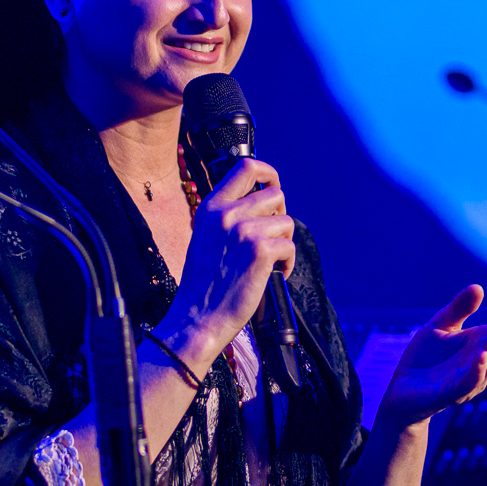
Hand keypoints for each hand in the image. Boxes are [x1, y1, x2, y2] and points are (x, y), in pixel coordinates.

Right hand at [166, 157, 295, 359]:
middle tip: (271, 238)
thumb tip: (259, 203)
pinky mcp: (260, 252)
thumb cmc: (204, 284)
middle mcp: (227, 214)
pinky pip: (290, 247)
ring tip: (270, 261)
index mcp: (211, 207)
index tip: (272, 185)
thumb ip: (226, 217)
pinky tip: (274, 274)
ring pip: (286, 222)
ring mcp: (244, 231)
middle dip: (280, 215)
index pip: (246, 167)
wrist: (197, 317)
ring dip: (284, 242)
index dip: (268, 172)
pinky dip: (287, 264)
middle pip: (275, 194)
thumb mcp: (205, 237)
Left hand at [376, 286, 486, 428]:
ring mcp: (469, 381)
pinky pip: (468, 383)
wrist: (402, 389)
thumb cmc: (426, 358)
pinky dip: (477, 370)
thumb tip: (478, 287)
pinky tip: (482, 356)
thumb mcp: (441, 325)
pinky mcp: (451, 394)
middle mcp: (481, 365)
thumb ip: (459, 308)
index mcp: (481, 346)